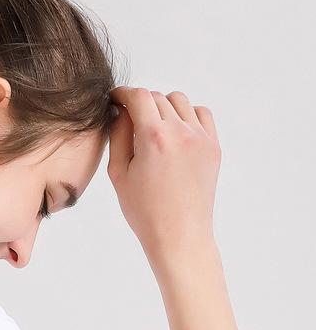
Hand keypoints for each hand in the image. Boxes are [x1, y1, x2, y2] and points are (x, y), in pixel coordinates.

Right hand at [107, 87, 221, 258]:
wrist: (180, 236)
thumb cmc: (145, 211)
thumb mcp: (118, 174)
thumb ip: (118, 136)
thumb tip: (120, 112)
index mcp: (153, 137)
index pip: (138, 96)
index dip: (123, 93)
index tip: (116, 99)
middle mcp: (180, 132)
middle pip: (157, 97)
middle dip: (141, 103)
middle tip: (130, 120)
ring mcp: (200, 138)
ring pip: (180, 101)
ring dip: (164, 107)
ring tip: (154, 128)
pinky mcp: (213, 147)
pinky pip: (201, 114)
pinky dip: (186, 115)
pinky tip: (175, 133)